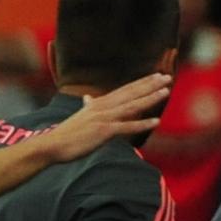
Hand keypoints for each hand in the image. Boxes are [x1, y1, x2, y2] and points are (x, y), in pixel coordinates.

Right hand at [39, 73, 170, 159]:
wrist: (53, 145)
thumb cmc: (67, 133)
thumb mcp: (80, 116)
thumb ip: (88, 106)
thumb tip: (87, 98)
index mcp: (99, 103)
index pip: (125, 89)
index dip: (141, 82)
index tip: (155, 76)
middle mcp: (103, 107)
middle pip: (131, 93)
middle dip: (150, 85)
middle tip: (167, 76)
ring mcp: (104, 118)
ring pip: (132, 106)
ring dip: (150, 98)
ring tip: (166, 92)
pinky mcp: (104, 131)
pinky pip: (127, 127)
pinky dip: (142, 124)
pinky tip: (157, 121)